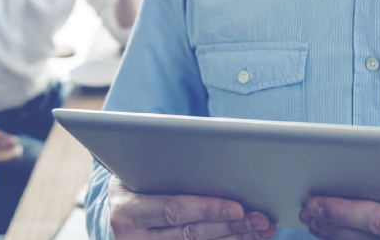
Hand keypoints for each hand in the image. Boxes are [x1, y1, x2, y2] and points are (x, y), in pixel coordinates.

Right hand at [106, 175, 276, 239]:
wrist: (117, 211)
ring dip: (235, 238)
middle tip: (260, 219)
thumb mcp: (138, 171)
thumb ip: (165, 165)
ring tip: (262, 228)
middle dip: (230, 226)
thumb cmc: (135, 181)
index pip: (173, 210)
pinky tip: (247, 237)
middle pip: (191, 234)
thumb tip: (205, 149)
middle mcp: (132, 237)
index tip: (239, 208)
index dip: (208, 210)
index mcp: (126, 210)